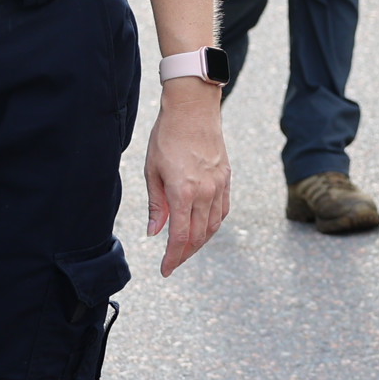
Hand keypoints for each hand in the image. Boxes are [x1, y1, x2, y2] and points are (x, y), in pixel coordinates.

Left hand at [142, 82, 230, 274]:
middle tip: (172, 263)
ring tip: (186, 250)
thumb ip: (156, 205)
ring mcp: (218, 186)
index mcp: (183, 192)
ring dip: (200, 242)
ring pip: (213, 226)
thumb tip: (155, 232)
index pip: (180, 237)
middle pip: (198, 236)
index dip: (172, 257)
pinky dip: (213, 225)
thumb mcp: (152, 171)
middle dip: (184, 254)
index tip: (165, 269)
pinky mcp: (226, 178)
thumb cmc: (167, 137)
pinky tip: (204, 229)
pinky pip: (223, 210)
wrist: (193, 110)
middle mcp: (205, 192)